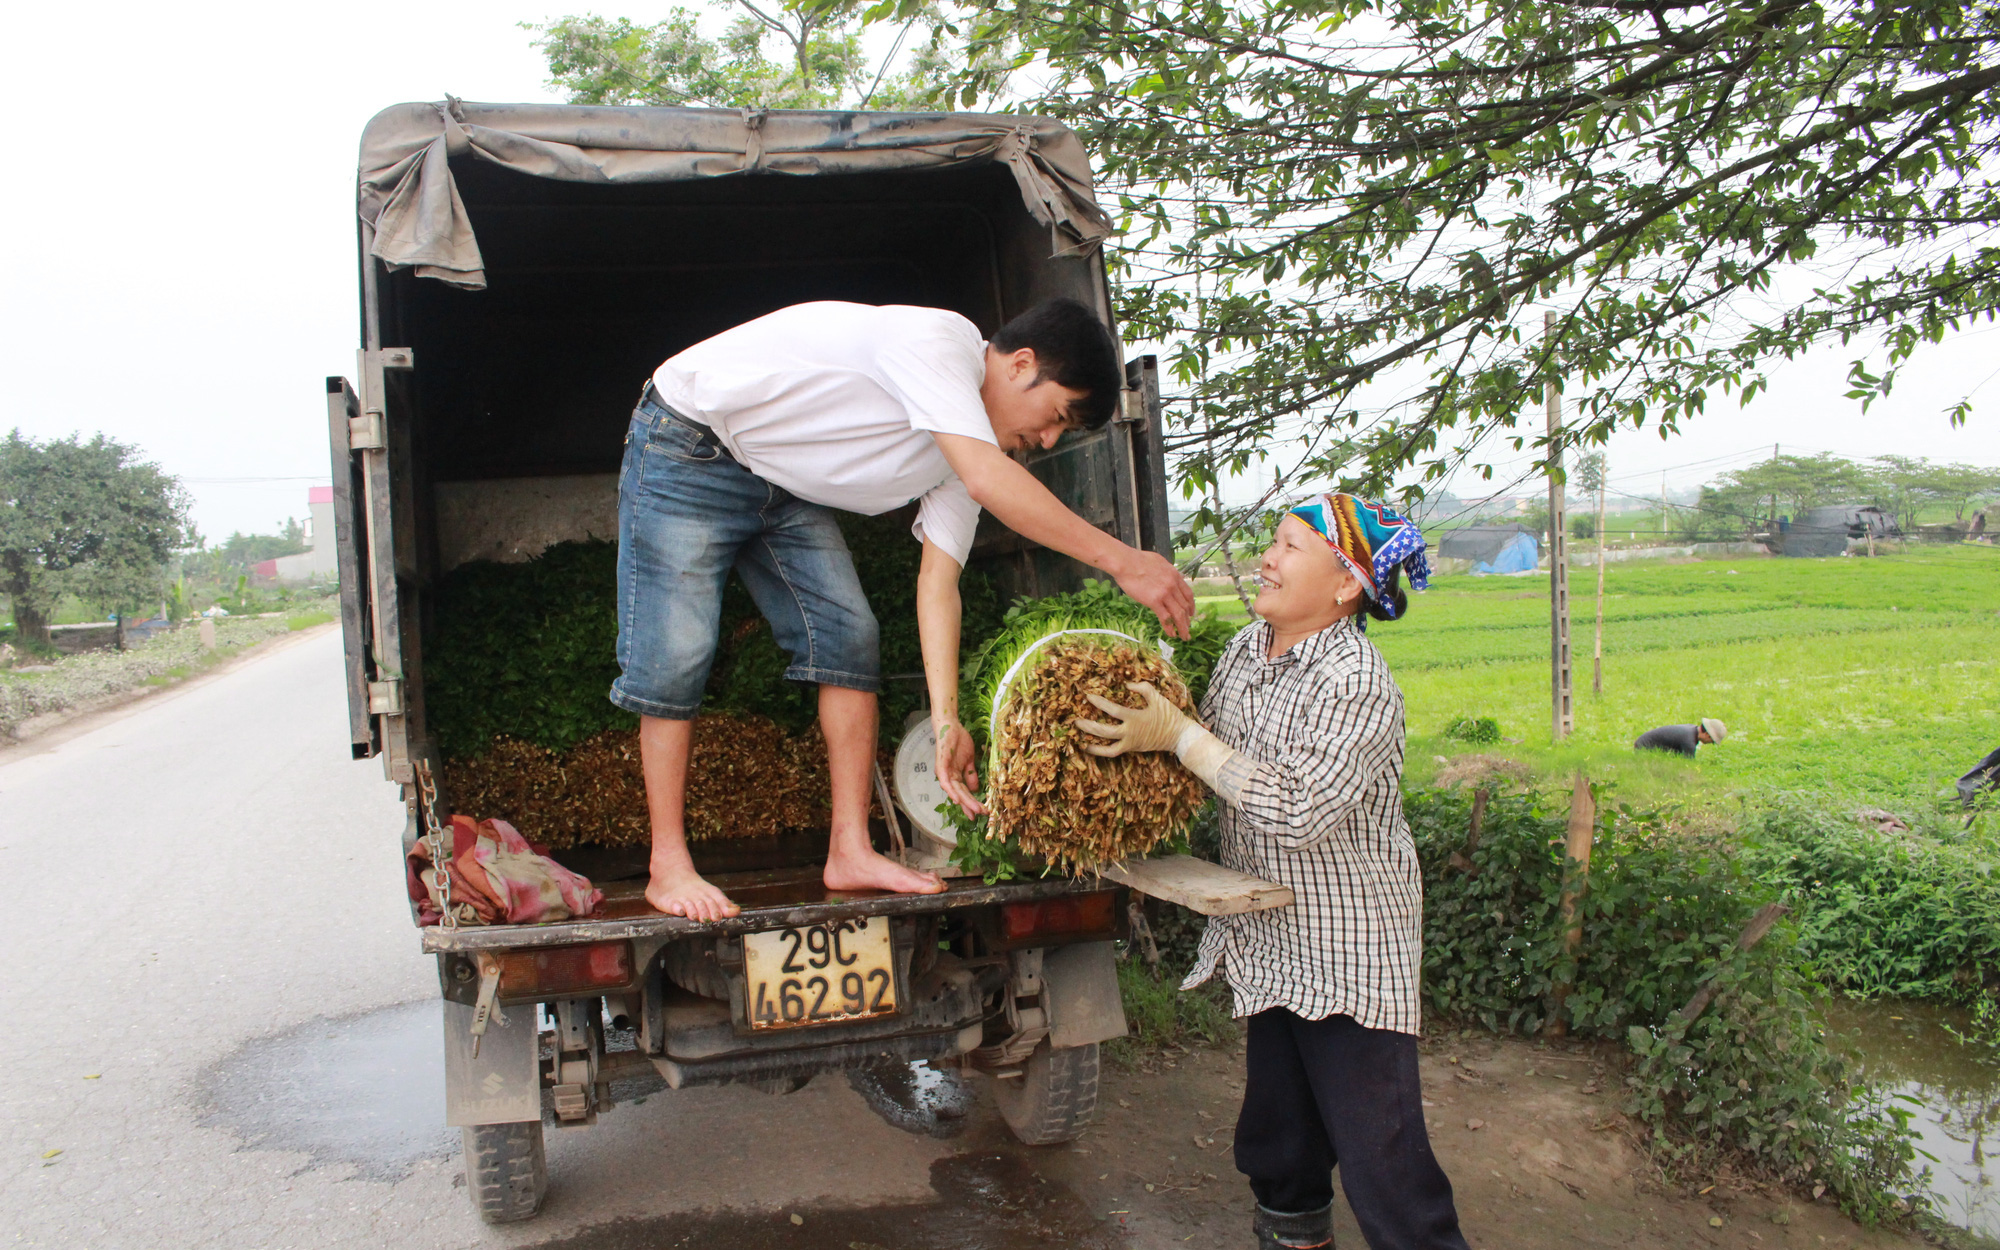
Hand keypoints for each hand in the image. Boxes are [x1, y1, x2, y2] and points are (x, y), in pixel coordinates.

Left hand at [934, 718, 985, 815]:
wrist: (950, 726)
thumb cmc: (958, 741)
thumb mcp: (969, 760)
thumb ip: (971, 774)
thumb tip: (976, 789)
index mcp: (955, 776)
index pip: (964, 793)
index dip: (972, 803)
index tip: (982, 812)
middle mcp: (948, 776)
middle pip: (960, 794)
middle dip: (971, 805)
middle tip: (982, 814)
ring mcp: (944, 771)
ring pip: (954, 790)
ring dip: (964, 801)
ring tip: (974, 810)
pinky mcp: (941, 765)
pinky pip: (945, 780)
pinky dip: (951, 790)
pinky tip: (957, 799)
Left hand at [1074, 681, 1191, 756]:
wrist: (1179, 736)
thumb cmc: (1169, 715)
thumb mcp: (1157, 697)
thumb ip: (1142, 688)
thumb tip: (1127, 685)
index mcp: (1135, 718)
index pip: (1113, 710)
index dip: (1099, 703)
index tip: (1088, 696)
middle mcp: (1130, 732)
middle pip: (1105, 731)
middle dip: (1089, 726)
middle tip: (1075, 720)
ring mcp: (1130, 743)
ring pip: (1107, 746)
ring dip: (1092, 742)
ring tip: (1080, 737)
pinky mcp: (1132, 749)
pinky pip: (1113, 752)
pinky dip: (1101, 751)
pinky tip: (1091, 748)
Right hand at [1110, 549, 1194, 639]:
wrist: (1126, 562)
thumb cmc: (1136, 560)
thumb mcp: (1159, 562)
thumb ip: (1166, 572)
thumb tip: (1166, 577)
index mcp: (1175, 575)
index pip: (1188, 594)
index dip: (1191, 605)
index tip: (1191, 613)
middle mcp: (1173, 585)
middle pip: (1185, 606)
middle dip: (1188, 620)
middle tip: (1188, 628)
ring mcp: (1165, 593)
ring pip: (1178, 614)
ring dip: (1183, 627)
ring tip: (1184, 636)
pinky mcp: (1154, 601)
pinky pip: (1165, 617)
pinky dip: (1169, 627)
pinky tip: (1171, 634)